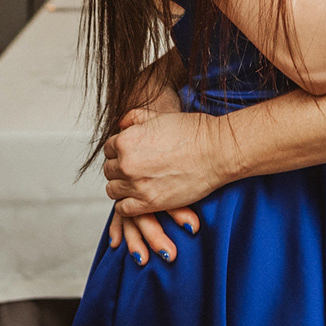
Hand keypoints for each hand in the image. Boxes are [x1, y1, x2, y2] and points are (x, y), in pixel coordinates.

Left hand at [103, 107, 227, 265]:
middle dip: (120, 167)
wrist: (217, 151)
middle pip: (109, 170)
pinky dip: (127, 204)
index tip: (132, 153)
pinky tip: (139, 197)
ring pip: (113, 190)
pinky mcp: (149, 203)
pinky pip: (123, 209)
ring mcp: (136, 185)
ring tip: (138, 182)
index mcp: (126, 140)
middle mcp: (126, 163)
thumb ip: (134, 118)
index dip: (120, 150)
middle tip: (137, 167)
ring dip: (122, 186)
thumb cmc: (193, 131)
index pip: (108, 149)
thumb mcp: (160, 116)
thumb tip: (120, 125)